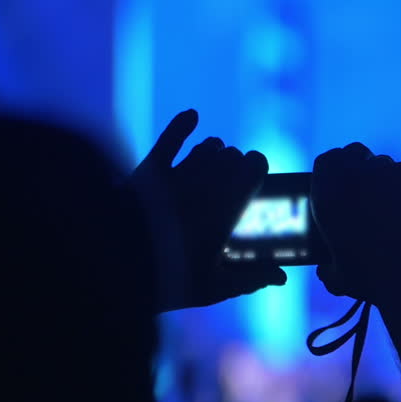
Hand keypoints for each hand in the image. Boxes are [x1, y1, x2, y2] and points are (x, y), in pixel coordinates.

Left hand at [132, 110, 285, 311]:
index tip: (254, 187)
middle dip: (235, 167)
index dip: (257, 171)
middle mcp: (209, 178)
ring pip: (208, 146)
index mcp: (230, 203)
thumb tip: (282, 279)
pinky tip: (192, 116)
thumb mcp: (215, 285)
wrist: (118, 260)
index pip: (256, 164)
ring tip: (210, 170)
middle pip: (233, 155)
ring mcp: (179, 170)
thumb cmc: (172, 276)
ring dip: (213, 155)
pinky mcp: (151, 168)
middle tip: (229, 189)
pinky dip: (183, 124)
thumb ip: (251, 278)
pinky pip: (171, 137)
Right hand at [311, 143, 400, 310]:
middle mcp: (353, 175)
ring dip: (385, 178)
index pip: (327, 161)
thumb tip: (326, 264)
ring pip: (384, 163)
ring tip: (392, 206)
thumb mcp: (334, 273)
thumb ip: (326, 260)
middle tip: (367, 189)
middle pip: (355, 153)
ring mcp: (385, 172)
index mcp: (327, 193)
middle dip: (359, 166)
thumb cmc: (370, 281)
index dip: (335, 169)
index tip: (341, 181)